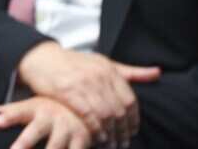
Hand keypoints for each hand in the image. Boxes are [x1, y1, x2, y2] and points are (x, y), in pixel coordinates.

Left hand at [0, 96, 92, 148]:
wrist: (83, 107)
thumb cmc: (48, 110)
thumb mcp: (30, 108)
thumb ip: (10, 112)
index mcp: (35, 109)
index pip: (19, 112)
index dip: (8, 116)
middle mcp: (51, 118)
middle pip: (36, 131)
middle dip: (25, 142)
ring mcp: (68, 130)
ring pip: (56, 146)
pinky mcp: (82, 141)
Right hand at [17, 42, 159, 147]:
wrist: (40, 57)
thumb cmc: (73, 62)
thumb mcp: (103, 63)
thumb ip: (129, 71)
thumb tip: (157, 73)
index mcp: (109, 70)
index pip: (130, 99)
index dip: (133, 119)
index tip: (132, 131)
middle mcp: (99, 76)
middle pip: (119, 110)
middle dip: (123, 130)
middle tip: (123, 143)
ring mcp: (83, 84)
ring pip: (105, 115)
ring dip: (111, 133)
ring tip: (112, 144)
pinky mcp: (67, 93)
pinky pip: (87, 115)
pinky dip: (95, 129)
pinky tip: (98, 137)